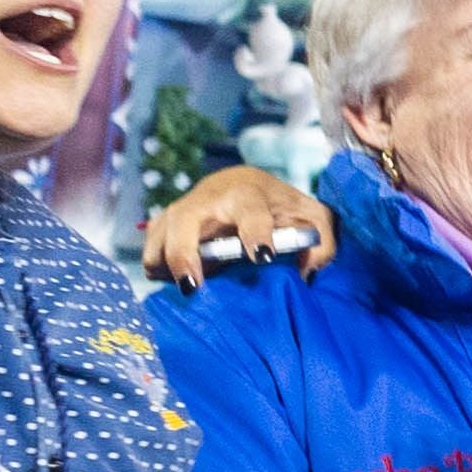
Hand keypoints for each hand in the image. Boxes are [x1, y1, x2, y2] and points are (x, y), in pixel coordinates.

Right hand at [144, 161, 334, 286]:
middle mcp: (209, 199)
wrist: (244, 184)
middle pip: (185, 220)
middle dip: (184, 253)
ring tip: (181, 287)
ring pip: (159, 231)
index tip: (262, 256)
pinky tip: (170, 280)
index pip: (252, 211)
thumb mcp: (310, 218)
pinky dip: (155, 264)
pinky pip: (150, 244)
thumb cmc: (280, 207)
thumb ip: (321, 242)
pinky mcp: (166, 222)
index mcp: (249, 194)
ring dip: (162, 261)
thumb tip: (308, 272)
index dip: (255, 232)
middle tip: (193, 286)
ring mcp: (183, 208)